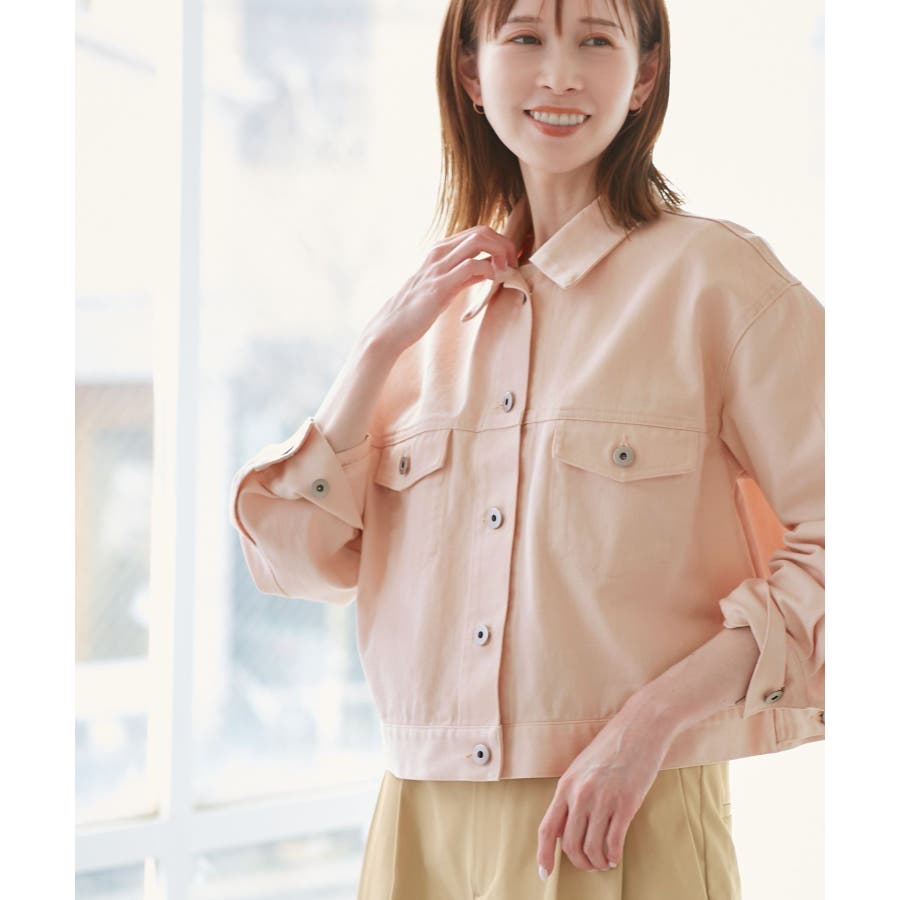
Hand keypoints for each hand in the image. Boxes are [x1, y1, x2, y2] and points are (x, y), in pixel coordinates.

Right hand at [366, 225, 519, 353]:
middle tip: (513, 267)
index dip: (501, 243)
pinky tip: (495, 282)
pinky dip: (490, 271)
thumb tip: (489, 270)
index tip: (512, 260)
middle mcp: (439, 252)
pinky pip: (472, 267)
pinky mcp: (440, 284)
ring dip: (501, 254)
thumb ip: (465, 275)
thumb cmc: (418, 308)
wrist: (393, 326)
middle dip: (505, 246)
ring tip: (507, 272)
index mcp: (440, 250)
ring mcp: (439, 266)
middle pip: (482, 231)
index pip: (478, 231)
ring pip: (479, 241)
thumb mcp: (445, 285)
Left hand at [535, 707, 674, 877]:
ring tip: (605, 861)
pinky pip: (614, 843)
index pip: (547, 829)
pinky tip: (616, 857)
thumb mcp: (582, 767)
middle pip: (570, 845)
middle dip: (579, 862)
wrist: (640, 727)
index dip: (544, 855)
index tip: (545, 872)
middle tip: (590, 864)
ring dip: (598, 862)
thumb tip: (566, 826)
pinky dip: (613, 856)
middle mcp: (580, 794)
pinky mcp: (626, 804)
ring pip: (592, 848)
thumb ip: (572, 794)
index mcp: (566, 785)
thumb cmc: (612, 746)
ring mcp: (602, 800)